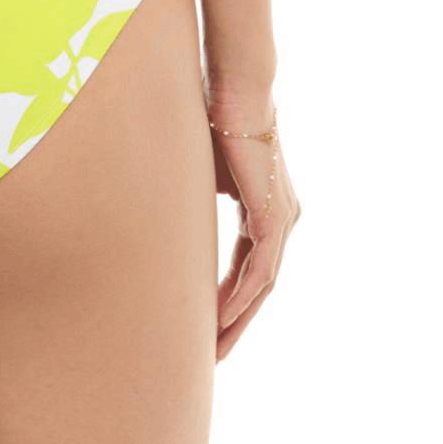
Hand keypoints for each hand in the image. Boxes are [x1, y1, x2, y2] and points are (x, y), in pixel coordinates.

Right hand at [208, 92, 299, 360]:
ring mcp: (281, 217)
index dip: (225, 297)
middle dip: (234, 323)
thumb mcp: (196, 170)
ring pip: (262, 284)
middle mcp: (281, 217)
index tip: (203, 324)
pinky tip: (221, 317)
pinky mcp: (274, 214)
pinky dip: (241, 296)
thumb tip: (161, 212)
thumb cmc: (210, 118)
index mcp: (263, 208)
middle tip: (211, 355)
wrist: (234, 88)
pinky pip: (260, 269)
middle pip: (258, 285)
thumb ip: (190, 199)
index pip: (246, 266)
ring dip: (238, 319)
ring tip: (213, 348)